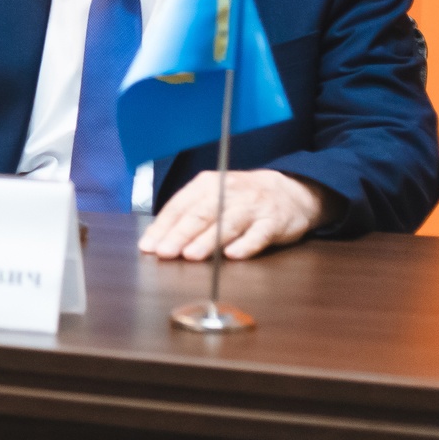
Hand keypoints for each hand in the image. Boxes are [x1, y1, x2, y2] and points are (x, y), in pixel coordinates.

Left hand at [138, 170, 336, 260]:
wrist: (290, 191)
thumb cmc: (241, 198)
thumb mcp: (212, 197)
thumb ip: (187, 216)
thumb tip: (157, 240)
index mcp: (207, 184)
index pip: (180, 205)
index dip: (163, 226)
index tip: (148, 246)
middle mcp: (228, 192)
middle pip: (200, 214)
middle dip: (180, 234)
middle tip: (165, 252)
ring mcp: (252, 206)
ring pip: (227, 223)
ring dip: (208, 240)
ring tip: (191, 255)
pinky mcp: (273, 222)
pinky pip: (259, 234)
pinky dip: (246, 244)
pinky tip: (232, 255)